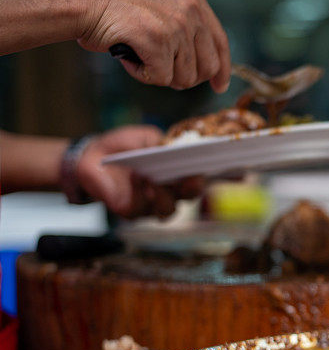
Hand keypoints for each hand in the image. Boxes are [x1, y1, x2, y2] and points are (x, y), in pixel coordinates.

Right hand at [76, 0, 229, 91]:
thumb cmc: (113, 4)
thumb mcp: (161, 3)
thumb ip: (184, 24)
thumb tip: (199, 61)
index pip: (220, 42)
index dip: (221, 69)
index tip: (219, 85)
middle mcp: (190, 9)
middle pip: (207, 66)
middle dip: (185, 77)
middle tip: (162, 72)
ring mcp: (176, 25)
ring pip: (184, 77)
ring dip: (159, 75)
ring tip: (139, 55)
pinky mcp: (159, 41)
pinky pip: (160, 78)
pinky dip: (142, 75)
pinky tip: (130, 58)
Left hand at [76, 125, 203, 218]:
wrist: (92, 155)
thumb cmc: (123, 146)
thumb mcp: (145, 137)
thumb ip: (163, 143)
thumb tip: (178, 148)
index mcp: (177, 174)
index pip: (200, 178)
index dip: (211, 175)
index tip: (216, 166)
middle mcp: (170, 192)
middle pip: (190, 197)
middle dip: (193, 188)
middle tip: (192, 177)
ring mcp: (151, 205)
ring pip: (168, 210)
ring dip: (164, 195)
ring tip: (154, 179)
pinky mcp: (131, 211)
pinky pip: (141, 209)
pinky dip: (139, 194)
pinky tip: (135, 178)